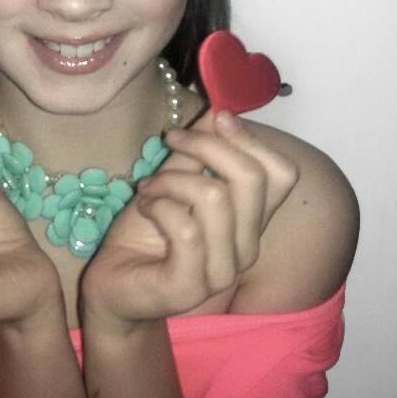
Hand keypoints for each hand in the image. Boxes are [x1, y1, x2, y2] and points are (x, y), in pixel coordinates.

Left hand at [82, 111, 298, 326]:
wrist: (115, 285)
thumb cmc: (148, 232)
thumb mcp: (174, 181)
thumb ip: (199, 153)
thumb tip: (218, 111)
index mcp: (250, 220)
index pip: (281, 174)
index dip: (252, 138)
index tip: (216, 117)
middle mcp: (246, 247)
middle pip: (252, 178)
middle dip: (207, 145)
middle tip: (170, 140)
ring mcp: (222, 271)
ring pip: (214, 197)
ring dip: (172, 179)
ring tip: (149, 185)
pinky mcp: (191, 286)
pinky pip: (185, 228)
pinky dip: (158, 204)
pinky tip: (144, 205)